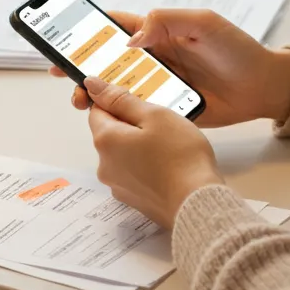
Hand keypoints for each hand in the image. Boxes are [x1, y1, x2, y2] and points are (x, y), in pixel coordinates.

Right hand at [50, 9, 289, 126]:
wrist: (263, 87)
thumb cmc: (237, 49)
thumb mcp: (203, 23)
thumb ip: (166, 22)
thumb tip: (131, 40)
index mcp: (159, 32)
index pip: (115, 27)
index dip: (87, 31)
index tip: (64, 37)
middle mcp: (153, 58)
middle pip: (107, 60)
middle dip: (82, 66)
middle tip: (61, 73)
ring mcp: (158, 84)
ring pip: (117, 87)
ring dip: (95, 92)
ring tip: (81, 99)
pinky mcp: (166, 109)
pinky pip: (137, 111)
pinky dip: (118, 114)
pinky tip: (106, 116)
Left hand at [84, 76, 223, 228]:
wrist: (197, 204)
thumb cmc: (180, 156)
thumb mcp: (154, 116)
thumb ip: (121, 100)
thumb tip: (92, 85)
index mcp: (106, 140)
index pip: (97, 110)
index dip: (117, 101)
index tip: (139, 103)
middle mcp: (104, 165)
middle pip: (110, 133)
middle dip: (131, 125)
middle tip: (162, 126)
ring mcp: (117, 185)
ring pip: (123, 154)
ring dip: (139, 146)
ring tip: (169, 148)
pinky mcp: (132, 200)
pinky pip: (134, 173)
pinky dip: (146, 166)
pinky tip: (169, 167)